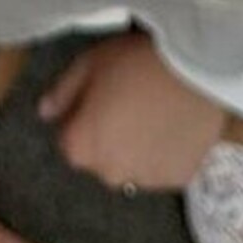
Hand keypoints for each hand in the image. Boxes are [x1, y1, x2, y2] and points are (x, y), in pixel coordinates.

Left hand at [36, 29, 224, 191]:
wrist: (196, 69)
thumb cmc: (137, 62)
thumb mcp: (90, 63)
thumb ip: (62, 92)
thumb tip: (45, 112)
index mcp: (82, 148)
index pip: (69, 142)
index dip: (81, 119)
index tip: (98, 98)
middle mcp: (110, 174)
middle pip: (100, 159)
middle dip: (107, 137)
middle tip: (128, 103)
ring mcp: (146, 180)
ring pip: (131, 166)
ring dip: (135, 148)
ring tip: (154, 113)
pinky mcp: (178, 178)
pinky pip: (162, 168)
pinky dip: (164, 153)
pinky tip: (173, 124)